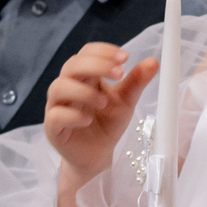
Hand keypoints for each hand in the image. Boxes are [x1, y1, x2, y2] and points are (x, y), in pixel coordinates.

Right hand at [44, 41, 160, 200]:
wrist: (97, 155)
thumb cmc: (107, 124)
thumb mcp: (126, 101)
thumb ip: (136, 81)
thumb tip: (153, 61)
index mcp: (85, 76)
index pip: (86, 53)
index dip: (103, 52)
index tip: (125, 57)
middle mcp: (68, 87)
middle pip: (72, 65)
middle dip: (95, 65)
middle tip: (119, 73)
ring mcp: (57, 106)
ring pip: (59, 87)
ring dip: (83, 91)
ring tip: (104, 102)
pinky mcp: (53, 128)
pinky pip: (55, 116)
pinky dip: (72, 116)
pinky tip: (89, 120)